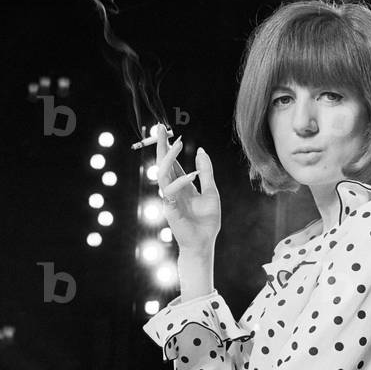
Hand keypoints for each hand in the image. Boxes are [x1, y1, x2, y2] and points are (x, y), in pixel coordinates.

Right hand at [154, 123, 219, 255]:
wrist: (204, 242)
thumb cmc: (207, 220)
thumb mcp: (211, 191)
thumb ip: (206, 172)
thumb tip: (201, 150)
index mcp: (182, 185)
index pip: (173, 162)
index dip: (169, 147)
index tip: (166, 131)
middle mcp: (173, 189)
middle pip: (163, 163)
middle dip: (160, 145)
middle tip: (159, 128)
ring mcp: (169, 198)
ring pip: (162, 173)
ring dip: (169, 158)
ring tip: (176, 143)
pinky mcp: (169, 209)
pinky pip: (169, 191)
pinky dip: (179, 182)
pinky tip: (191, 175)